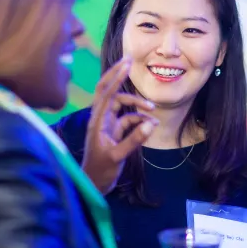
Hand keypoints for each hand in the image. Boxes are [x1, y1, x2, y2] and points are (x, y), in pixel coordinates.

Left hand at [82, 57, 157, 193]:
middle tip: (129, 61)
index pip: (106, 94)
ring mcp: (108, 125)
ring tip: (153, 110)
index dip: (116, 77)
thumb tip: (152, 123)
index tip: (127, 64)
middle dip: (117, 75)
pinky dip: (139, 119)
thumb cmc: (101, 172)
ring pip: (122, 105)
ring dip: (137, 105)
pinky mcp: (114, 132)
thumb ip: (134, 140)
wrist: (93, 186)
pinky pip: (128, 119)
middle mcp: (101, 118)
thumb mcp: (118, 156)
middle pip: (108, 90)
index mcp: (97, 121)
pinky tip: (151, 125)